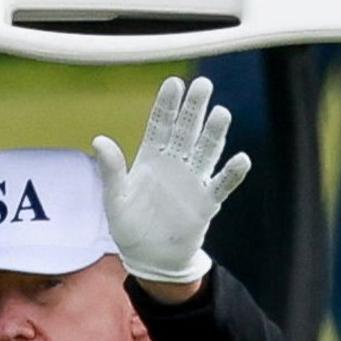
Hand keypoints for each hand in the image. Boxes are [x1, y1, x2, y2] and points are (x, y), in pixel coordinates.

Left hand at [92, 76, 250, 283]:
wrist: (149, 258)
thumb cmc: (129, 225)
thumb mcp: (115, 199)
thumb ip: (112, 170)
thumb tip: (99, 139)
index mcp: (151, 157)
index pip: (161, 124)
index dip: (167, 104)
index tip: (174, 82)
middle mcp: (175, 163)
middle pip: (187, 130)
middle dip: (195, 108)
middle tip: (204, 84)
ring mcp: (193, 180)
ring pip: (207, 150)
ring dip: (214, 133)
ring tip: (221, 113)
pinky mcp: (206, 202)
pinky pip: (221, 184)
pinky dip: (231, 173)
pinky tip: (241, 159)